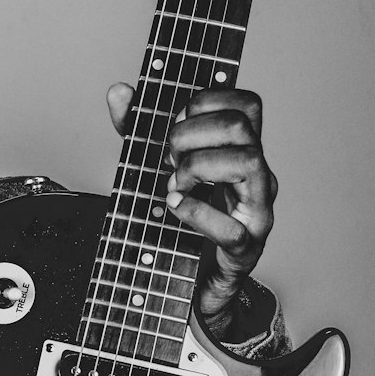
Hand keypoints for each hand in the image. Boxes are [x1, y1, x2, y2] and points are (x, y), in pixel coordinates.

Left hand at [107, 82, 277, 337]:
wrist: (193, 284)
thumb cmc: (182, 220)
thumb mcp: (155, 168)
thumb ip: (137, 129)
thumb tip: (118, 91)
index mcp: (242, 151)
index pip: (247, 103)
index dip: (207, 101)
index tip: (176, 120)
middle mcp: (257, 175)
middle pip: (241, 125)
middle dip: (191, 134)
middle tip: (167, 157)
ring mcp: (257, 210)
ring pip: (247, 162)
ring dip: (196, 168)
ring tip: (172, 185)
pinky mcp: (246, 247)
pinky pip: (231, 227)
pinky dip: (196, 213)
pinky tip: (173, 208)